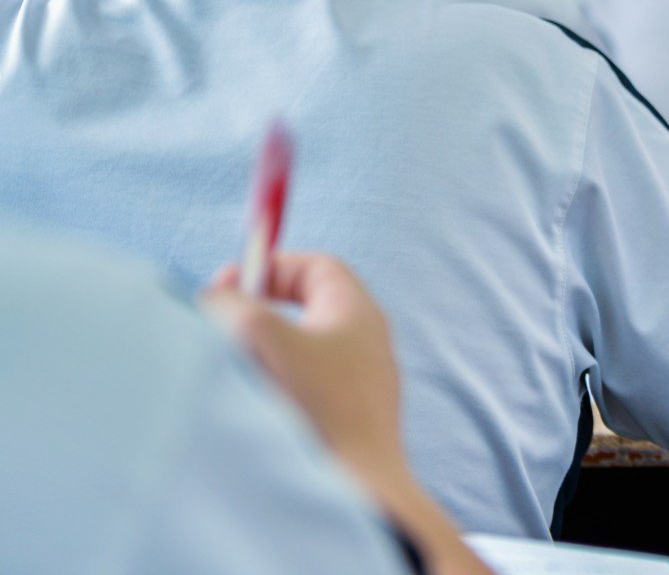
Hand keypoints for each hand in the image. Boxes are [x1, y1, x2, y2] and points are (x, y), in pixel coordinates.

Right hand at [205, 254, 492, 574]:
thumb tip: (215, 298)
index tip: (229, 285)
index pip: (317, 267)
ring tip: (233, 368)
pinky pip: (305, 389)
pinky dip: (274, 387)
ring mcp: (360, 383)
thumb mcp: (264, 338)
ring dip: (261, 352)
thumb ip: (235, 305)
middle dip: (258, 310)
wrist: (356, 486)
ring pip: (302, 350)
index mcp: (358, 312)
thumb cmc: (317, 405)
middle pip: (308, 307)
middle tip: (221, 325)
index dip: (271, 267)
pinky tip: (255, 406)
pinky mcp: (348, 419)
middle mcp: (366, 342)